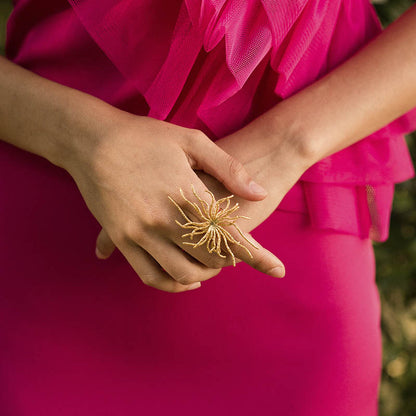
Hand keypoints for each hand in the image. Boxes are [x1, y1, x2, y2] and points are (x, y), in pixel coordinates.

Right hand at [65, 108, 285, 292]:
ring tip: (210, 264)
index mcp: (187, 194)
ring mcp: (140, 233)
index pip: (231, 234)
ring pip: (182, 274)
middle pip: (210, 257)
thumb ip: (229, 169)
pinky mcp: (121, 240)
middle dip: (229, 259)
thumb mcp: (191, 140)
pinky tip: (184, 279)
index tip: (277, 269)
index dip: (257, 256)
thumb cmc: (144, 137)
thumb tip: (259, 193)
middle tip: (232, 251)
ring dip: (204, 274)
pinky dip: (172, 285)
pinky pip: (149, 276)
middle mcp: (165, 220)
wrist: (90, 140)